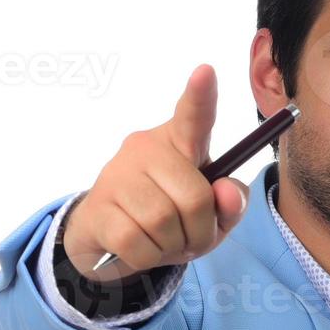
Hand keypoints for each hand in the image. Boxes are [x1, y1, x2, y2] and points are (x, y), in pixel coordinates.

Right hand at [62, 64, 249, 280]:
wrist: (109, 242)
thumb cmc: (169, 220)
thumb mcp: (211, 218)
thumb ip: (231, 204)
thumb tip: (227, 190)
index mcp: (179, 143)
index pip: (192, 117)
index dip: (200, 96)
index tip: (207, 71)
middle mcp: (145, 148)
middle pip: (194, 197)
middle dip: (200, 231)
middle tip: (188, 238)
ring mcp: (116, 174)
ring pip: (165, 222)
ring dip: (173, 246)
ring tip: (163, 243)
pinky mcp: (98, 207)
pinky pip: (138, 243)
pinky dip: (148, 258)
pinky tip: (139, 249)